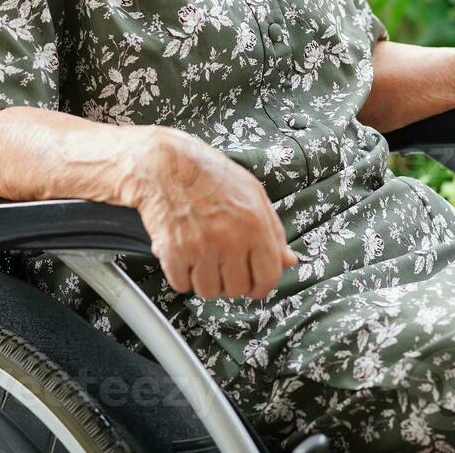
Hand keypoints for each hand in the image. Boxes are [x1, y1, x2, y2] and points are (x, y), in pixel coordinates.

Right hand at [130, 129, 298, 299]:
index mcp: (254, 225)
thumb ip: (274, 231)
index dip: (261, 286)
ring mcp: (200, 247)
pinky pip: (182, 285)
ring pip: (209, 291)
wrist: (165, 164)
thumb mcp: (253, 194)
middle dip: (231, 282)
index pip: (267, 277)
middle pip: (238, 289)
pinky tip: (184, 257)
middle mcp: (229, 239)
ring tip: (202, 259)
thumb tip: (289, 261)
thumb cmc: (210, 175)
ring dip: (206, 281)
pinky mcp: (173, 252)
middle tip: (223, 264)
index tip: (253, 285)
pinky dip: (182, 276)